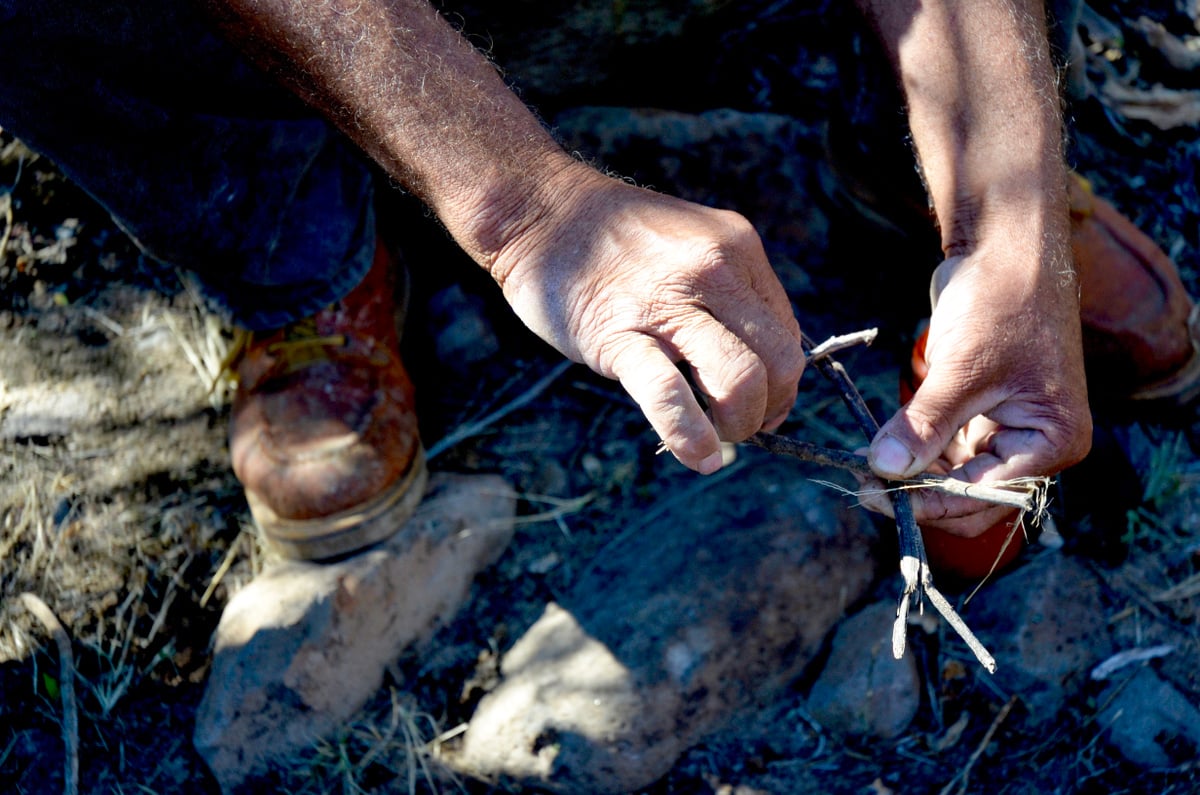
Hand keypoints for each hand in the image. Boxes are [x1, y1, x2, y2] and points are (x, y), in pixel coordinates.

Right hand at [489, 163, 804, 473]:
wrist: (539, 212)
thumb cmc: (612, 238)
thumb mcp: (691, 243)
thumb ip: (726, 291)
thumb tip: (752, 366)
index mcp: (738, 248)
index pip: (786, 332)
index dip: (779, 381)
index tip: (760, 403)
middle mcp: (714, 270)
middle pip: (779, 361)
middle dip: (768, 408)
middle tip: (740, 425)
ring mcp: (668, 302)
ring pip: (740, 380)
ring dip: (738, 425)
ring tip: (717, 437)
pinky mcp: (620, 334)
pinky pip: (669, 395)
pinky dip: (691, 436)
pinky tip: (697, 457)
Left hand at [861, 246, 1092, 535]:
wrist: (1006, 246)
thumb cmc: (1001, 301)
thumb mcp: (960, 369)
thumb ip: (924, 425)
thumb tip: (885, 470)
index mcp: (1054, 441)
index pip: (984, 496)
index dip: (928, 502)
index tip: (874, 495)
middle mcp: (1039, 444)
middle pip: (971, 494)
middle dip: (920, 492)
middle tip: (864, 485)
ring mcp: (1010, 428)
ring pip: (955, 474)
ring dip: (913, 472)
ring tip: (865, 465)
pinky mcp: (984, 411)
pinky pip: (948, 447)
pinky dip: (917, 447)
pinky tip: (881, 445)